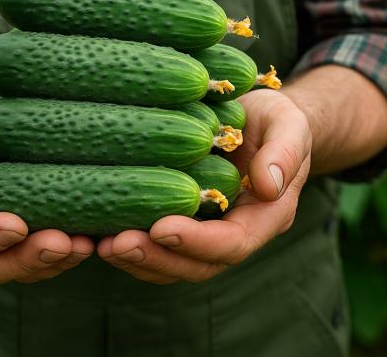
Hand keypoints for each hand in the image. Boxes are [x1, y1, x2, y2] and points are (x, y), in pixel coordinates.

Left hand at [97, 89, 310, 283]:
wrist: (260, 120)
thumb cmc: (276, 120)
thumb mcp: (289, 125)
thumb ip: (285, 153)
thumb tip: (268, 186)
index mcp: (264, 219)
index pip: (233, 243)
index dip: (197, 242)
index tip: (162, 227)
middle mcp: (232, 233)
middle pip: (196, 265)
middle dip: (157, 259)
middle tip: (118, 245)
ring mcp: (205, 231)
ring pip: (171, 263)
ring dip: (136, 259)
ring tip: (101, 244)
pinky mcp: (179, 219)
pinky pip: (155, 244)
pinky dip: (129, 243)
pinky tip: (97, 231)